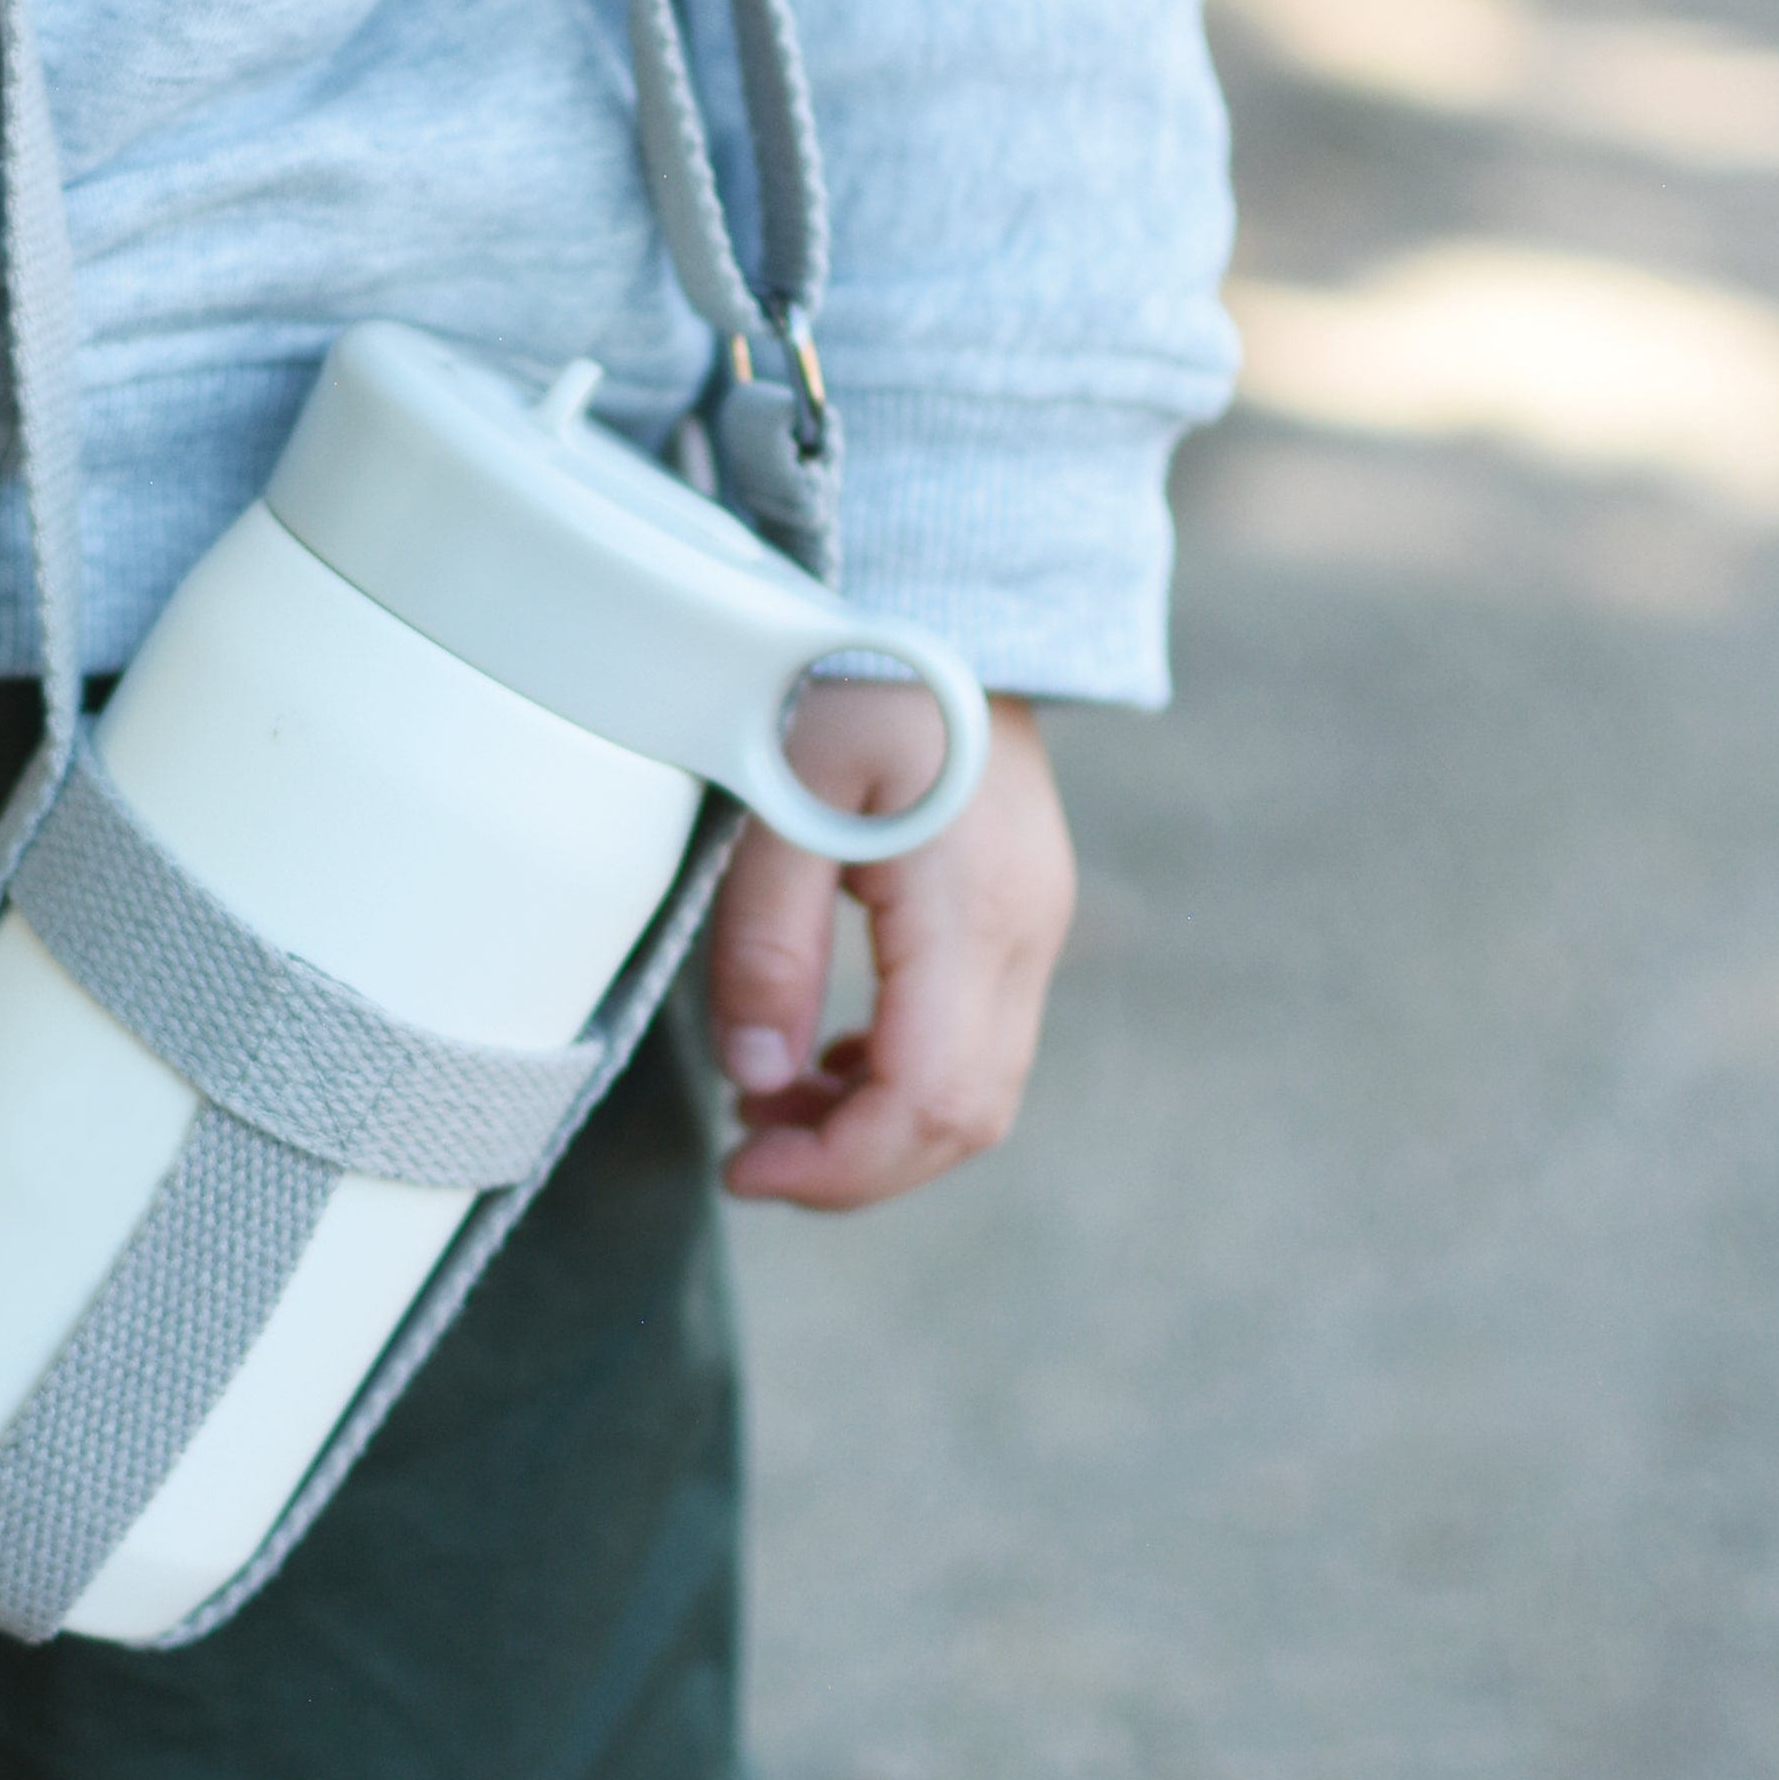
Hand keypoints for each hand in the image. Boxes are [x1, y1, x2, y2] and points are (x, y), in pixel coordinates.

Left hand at [706, 684, 1071, 1208]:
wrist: (944, 608)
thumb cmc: (850, 685)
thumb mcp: (781, 800)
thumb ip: (767, 943)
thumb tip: (756, 1080)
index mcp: (971, 909)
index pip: (929, 1099)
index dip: (838, 1165)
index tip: (744, 1171)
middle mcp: (1025, 935)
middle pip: (966, 1118)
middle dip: (853, 1167)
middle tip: (747, 1161)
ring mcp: (1034, 931)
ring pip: (981, 1095)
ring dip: (876, 1130)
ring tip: (769, 1109)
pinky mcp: (1019, 923)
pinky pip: (979, 1045)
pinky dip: (902, 1083)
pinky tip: (827, 1062)